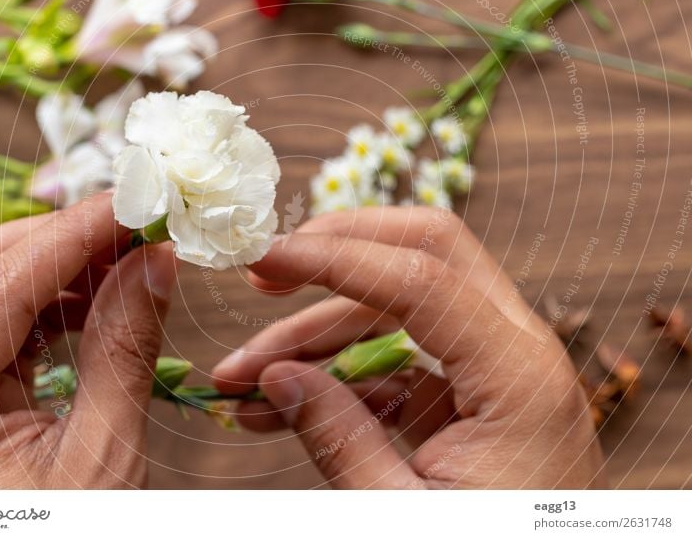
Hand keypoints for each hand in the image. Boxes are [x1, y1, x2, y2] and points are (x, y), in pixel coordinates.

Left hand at [0, 193, 174, 487]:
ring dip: (51, 269)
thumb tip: (152, 262)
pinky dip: (41, 305)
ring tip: (122, 266)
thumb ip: (123, 351)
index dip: (71, 235)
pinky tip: (92, 304)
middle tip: (130, 226)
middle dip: (54, 239)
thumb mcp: (102, 460)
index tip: (133, 202)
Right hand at [213, 207, 604, 488]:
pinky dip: (339, 374)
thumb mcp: (400, 514)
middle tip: (265, 272)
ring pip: (399, 310)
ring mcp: (497, 371)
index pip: (423, 279)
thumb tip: (278, 374)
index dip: (334, 259)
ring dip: (317, 336)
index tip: (265, 258)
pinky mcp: (473, 396)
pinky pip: (399, 360)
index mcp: (521, 379)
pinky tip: (280, 405)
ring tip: (241, 380)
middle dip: (339, 251)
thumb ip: (338, 438)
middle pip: (429, 253)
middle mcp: (519, 355)